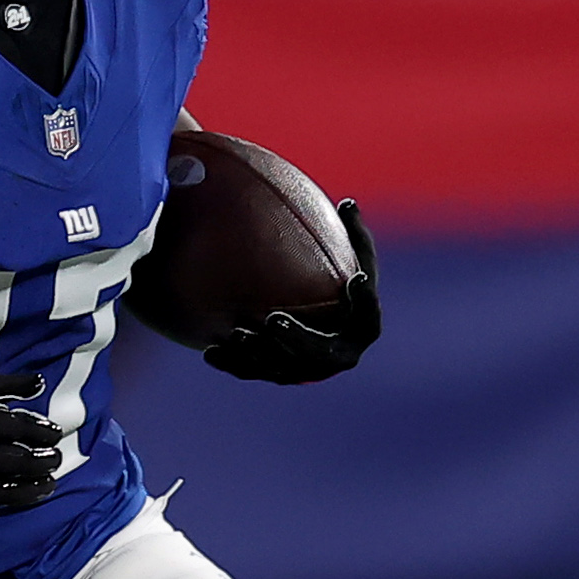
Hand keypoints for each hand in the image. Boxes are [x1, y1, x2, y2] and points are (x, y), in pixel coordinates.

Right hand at [0, 373, 64, 521]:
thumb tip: (39, 381)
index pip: (23, 431)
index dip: (44, 434)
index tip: (54, 435)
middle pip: (21, 465)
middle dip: (45, 463)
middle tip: (54, 461)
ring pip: (6, 494)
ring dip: (31, 491)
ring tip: (44, 488)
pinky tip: (1, 501)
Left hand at [202, 201, 379, 384]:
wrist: (320, 322)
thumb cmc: (339, 283)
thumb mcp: (350, 258)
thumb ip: (352, 235)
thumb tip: (347, 202)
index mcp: (362, 327)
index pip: (368, 315)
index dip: (363, 300)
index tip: (354, 278)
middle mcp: (339, 355)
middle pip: (320, 353)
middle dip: (297, 339)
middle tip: (273, 319)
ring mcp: (308, 370)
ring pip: (284, 369)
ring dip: (260, 353)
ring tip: (238, 333)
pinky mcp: (280, 375)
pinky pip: (255, 371)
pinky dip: (234, 362)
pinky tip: (209, 350)